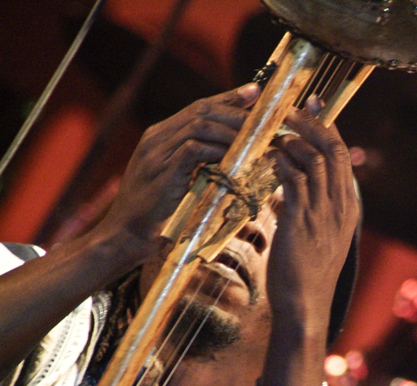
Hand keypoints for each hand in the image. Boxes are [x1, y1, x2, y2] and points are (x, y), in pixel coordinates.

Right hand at [93, 84, 259, 267]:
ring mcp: (156, 153)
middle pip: (201, 111)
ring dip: (231, 131)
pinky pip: (193, 150)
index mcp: (160, 136)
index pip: (198, 108)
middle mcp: (156, 139)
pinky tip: (235, 159)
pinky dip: (217, 151)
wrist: (127, 235)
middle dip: (235, 111)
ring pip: (199, 126)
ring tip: (255, 140)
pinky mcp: (161, 171)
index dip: (227, 98)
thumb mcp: (181, 180)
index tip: (255, 92)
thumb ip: (200, 163)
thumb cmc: (159, 213)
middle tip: (262, 119)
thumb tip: (233, 154)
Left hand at [265, 99, 359, 335]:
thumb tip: (287, 189)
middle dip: (312, 124)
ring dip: (293, 140)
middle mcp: (341, 206)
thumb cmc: (305, 274)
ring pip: (314, 159)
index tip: (314, 105)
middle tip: (291, 109)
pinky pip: (294, 180)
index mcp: (348, 208)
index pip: (343, 157)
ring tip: (275, 133)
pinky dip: (282, 163)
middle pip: (333, 150)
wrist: (304, 305)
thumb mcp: (314, 236)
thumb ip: (305, 209)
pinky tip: (268, 158)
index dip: (328, 127)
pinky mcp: (302, 221)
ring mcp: (323, 213)